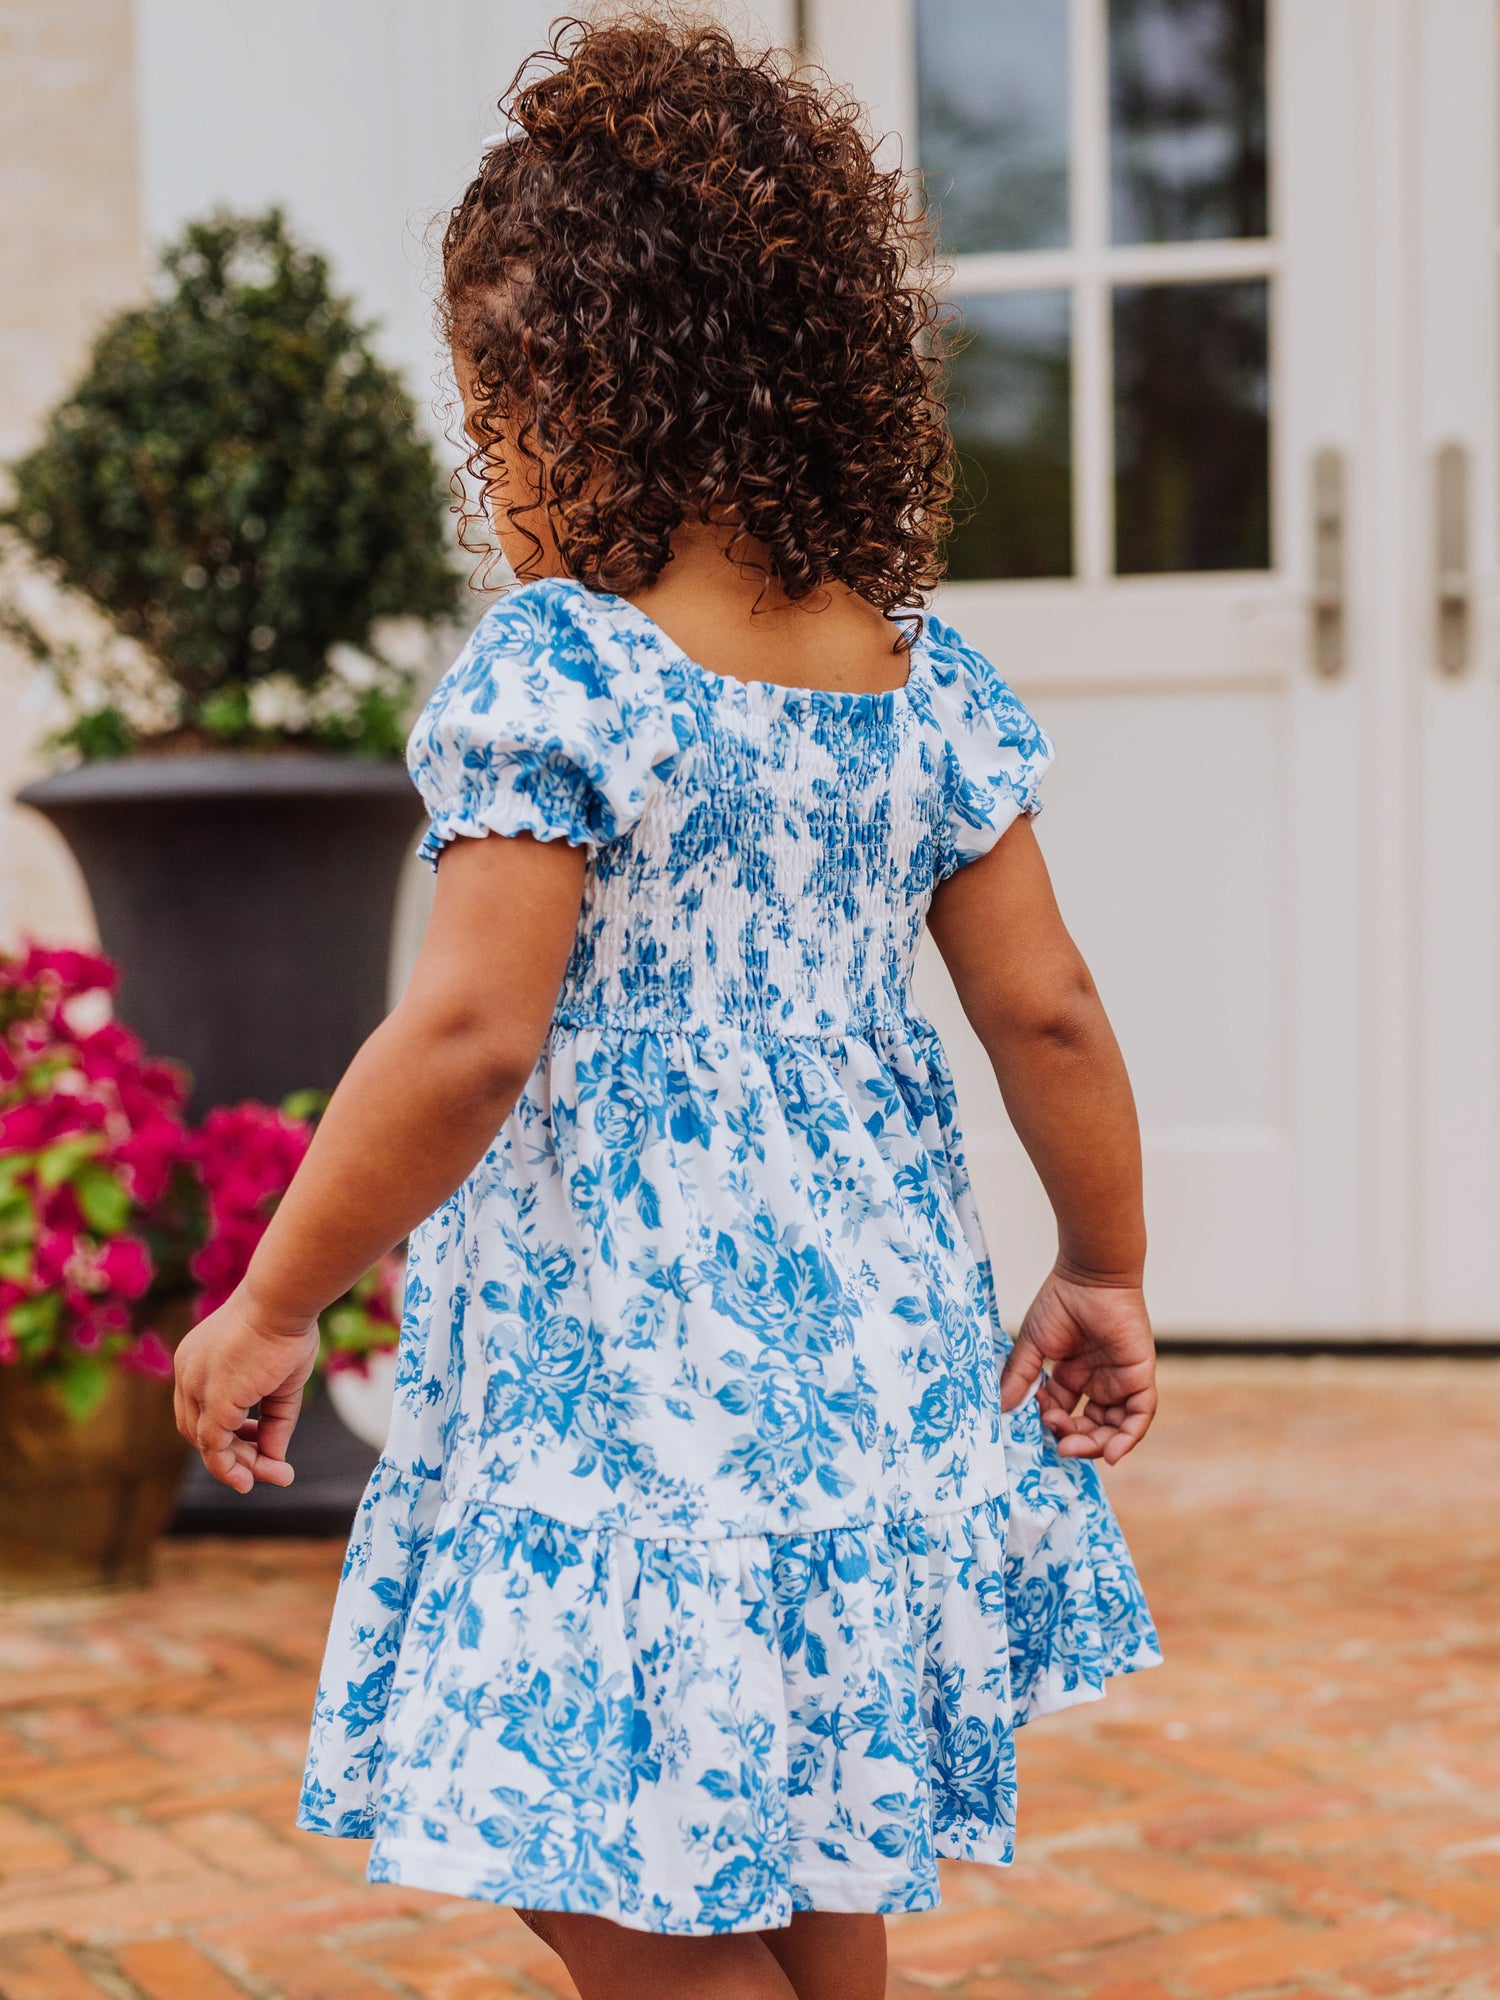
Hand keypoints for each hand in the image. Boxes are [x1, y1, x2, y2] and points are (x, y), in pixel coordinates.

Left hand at [173, 1286, 318, 1492]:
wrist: (284, 1298)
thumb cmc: (288, 1326)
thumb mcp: (281, 1382)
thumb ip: (274, 1421)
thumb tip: (275, 1462)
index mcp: (197, 1360)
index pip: (202, 1410)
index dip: (231, 1432)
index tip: (262, 1444)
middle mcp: (188, 1373)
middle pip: (200, 1430)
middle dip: (235, 1454)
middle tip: (270, 1469)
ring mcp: (196, 1386)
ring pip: (207, 1443)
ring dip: (238, 1466)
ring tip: (274, 1475)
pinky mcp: (214, 1400)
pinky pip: (216, 1447)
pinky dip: (234, 1467)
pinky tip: (260, 1474)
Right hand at [1000, 1261, 1155, 1463]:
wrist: (1089, 1276)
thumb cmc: (1061, 1301)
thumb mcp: (1033, 1343)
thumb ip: (1022, 1376)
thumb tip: (1001, 1407)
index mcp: (1074, 1374)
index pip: (1064, 1412)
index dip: (1051, 1423)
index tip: (1034, 1420)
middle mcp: (1099, 1381)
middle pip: (1091, 1426)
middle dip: (1075, 1440)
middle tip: (1059, 1445)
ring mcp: (1120, 1380)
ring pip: (1115, 1427)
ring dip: (1097, 1444)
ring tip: (1074, 1447)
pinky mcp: (1139, 1376)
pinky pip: (1139, 1416)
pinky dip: (1128, 1438)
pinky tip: (1110, 1453)